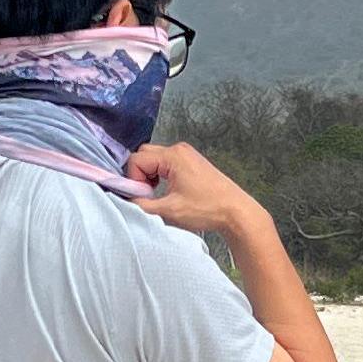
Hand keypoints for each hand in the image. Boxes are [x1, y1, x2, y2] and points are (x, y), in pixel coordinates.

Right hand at [125, 139, 271, 242]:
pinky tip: (169, 192)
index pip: (136, 160)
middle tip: (148, 195)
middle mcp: (179, 150)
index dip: (133, 180)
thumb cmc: (207, 209)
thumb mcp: (169, 210)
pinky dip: (160, 175)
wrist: (235, 211)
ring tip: (159, 195)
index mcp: (173, 156)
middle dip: (140, 175)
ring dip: (150, 176)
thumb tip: (126, 200)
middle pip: (144, 155)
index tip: (142, 196)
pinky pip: (166, 163)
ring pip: (154, 159)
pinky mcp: (191, 162)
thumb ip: (142, 204)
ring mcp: (186, 154)